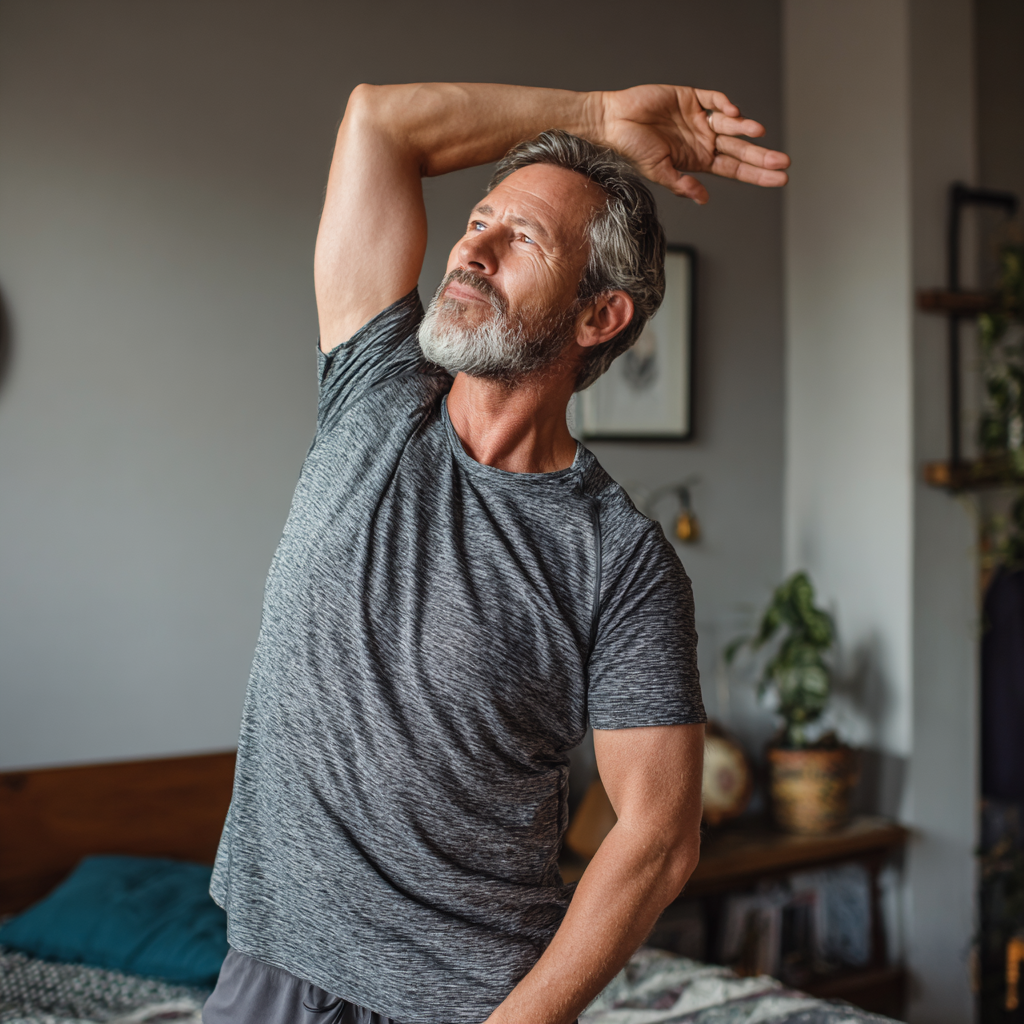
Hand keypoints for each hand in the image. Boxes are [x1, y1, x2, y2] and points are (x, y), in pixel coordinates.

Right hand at [598, 85, 789, 203]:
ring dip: (745, 128)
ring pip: (730, 123)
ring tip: (758, 133)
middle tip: (782, 162)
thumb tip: (704, 199)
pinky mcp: (690, 97)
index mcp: (697, 160)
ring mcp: (698, 118)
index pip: (734, 169)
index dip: (756, 174)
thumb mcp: (658, 173)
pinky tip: (733, 111)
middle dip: (761, 156)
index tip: (778, 179)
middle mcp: (702, 140)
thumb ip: (682, 185)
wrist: (612, 122)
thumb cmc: (630, 149)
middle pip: (738, 149)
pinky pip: (713, 99)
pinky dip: (724, 103)